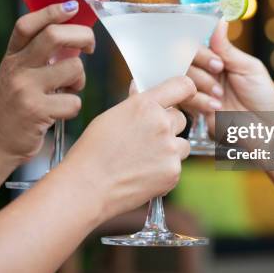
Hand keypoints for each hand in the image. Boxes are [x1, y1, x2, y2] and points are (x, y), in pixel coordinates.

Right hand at [0, 0, 94, 163]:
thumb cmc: (14, 106)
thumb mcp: (17, 75)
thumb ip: (38, 56)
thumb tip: (75, 38)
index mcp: (12, 56)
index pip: (27, 24)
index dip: (52, 11)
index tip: (73, 7)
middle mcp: (16, 68)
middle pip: (54, 36)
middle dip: (82, 36)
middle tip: (90, 47)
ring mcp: (25, 88)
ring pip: (73, 69)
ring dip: (80, 80)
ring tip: (70, 90)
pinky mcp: (36, 111)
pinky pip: (74, 101)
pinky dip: (73, 107)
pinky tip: (60, 112)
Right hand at [62, 76, 195, 221]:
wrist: (88, 187)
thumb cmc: (92, 151)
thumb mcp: (111, 117)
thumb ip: (134, 104)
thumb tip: (141, 91)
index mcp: (145, 105)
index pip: (183, 86)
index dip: (185, 89)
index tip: (184, 95)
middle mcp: (161, 123)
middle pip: (180, 118)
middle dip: (168, 126)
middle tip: (146, 138)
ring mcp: (170, 149)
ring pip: (182, 144)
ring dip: (169, 149)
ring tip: (142, 159)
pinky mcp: (173, 172)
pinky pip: (176, 166)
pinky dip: (164, 170)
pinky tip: (142, 174)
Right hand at [182, 20, 273, 133]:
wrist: (265, 131)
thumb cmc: (264, 99)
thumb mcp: (250, 69)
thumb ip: (228, 49)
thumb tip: (220, 22)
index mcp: (219, 60)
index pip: (199, 45)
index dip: (203, 51)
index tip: (217, 62)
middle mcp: (206, 73)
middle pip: (186, 59)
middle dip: (201, 67)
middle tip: (218, 75)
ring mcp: (199, 91)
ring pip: (182, 78)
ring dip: (201, 85)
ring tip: (220, 97)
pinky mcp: (195, 109)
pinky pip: (184, 98)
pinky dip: (198, 101)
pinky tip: (215, 107)